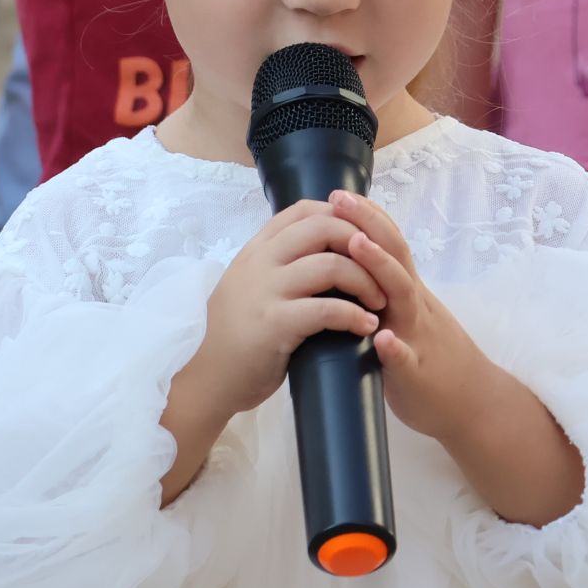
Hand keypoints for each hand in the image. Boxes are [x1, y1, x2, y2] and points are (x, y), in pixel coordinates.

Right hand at [192, 199, 384, 419]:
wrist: (207, 378)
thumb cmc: (234, 334)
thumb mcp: (249, 284)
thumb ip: (276, 263)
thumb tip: (321, 246)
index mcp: (257, 249)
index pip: (304, 209)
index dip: (341, 215)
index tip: (364, 238)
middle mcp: (261, 261)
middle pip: (324, 227)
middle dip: (362, 244)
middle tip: (380, 268)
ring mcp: (267, 291)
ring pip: (331, 265)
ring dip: (366, 281)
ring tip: (378, 302)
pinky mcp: (275, 325)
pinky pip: (327, 310)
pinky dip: (355, 316)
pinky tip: (366, 327)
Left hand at [330, 190, 494, 443]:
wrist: (471, 404)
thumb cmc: (431, 356)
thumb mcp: (407, 313)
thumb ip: (387, 288)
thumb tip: (352, 261)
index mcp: (407, 291)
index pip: (389, 244)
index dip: (366, 217)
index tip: (338, 194)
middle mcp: (414, 305)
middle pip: (395, 256)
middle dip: (368, 225)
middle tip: (340, 200)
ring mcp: (418, 337)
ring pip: (403, 297)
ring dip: (381, 269)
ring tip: (356, 247)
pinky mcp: (418, 375)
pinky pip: (409, 361)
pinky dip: (397, 350)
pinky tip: (384, 342)